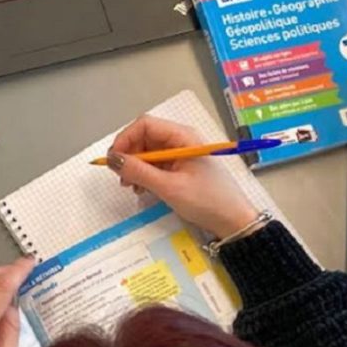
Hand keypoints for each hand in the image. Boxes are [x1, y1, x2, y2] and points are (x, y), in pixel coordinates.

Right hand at [107, 115, 258, 238]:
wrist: (234, 222)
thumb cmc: (207, 201)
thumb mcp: (169, 187)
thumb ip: (139, 172)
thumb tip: (112, 159)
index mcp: (182, 136)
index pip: (145, 125)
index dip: (125, 139)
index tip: (114, 160)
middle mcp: (181, 140)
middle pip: (145, 137)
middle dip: (129, 155)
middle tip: (121, 177)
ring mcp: (181, 154)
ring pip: (148, 152)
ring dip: (136, 167)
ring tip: (132, 186)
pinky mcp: (181, 168)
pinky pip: (156, 165)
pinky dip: (145, 175)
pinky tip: (143, 189)